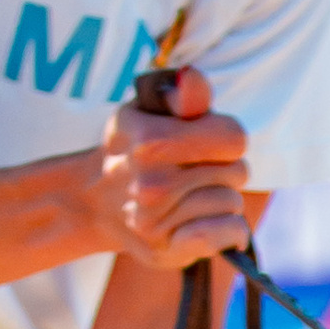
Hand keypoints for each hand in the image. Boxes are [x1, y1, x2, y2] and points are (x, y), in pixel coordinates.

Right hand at [85, 66, 249, 272]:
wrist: (91, 200)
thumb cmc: (134, 147)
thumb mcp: (148, 108)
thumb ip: (182, 94)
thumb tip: (192, 77)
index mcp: (152, 141)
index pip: (235, 138)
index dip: (226, 137)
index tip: (206, 141)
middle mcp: (152, 184)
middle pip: (238, 172)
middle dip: (224, 169)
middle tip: (194, 171)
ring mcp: (156, 221)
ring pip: (232, 204)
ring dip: (221, 200)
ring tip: (191, 196)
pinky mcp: (164, 251)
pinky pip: (225, 236)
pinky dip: (229, 231)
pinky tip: (210, 222)